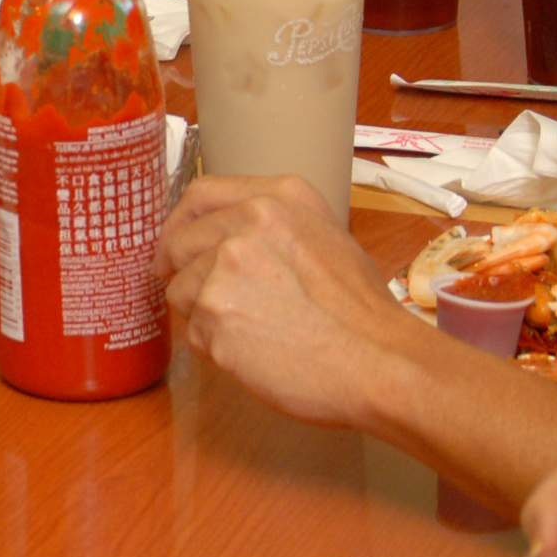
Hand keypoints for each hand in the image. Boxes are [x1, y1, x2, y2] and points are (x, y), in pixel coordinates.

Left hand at [156, 173, 426, 426]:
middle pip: (179, 244)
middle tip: (212, 304)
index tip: (176, 250)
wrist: (380, 361)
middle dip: (186, 275)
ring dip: (204, 316)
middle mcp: (246, 222)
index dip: (180, 225)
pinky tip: (255, 354)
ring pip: (181, 291)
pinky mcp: (215, 314)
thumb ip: (271, 227)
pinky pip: (194, 332)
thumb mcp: (326, 236)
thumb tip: (222, 241)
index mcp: (276, 198)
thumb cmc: (361, 312)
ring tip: (253, 333)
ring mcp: (226, 267)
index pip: (200, 195)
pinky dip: (215, 348)